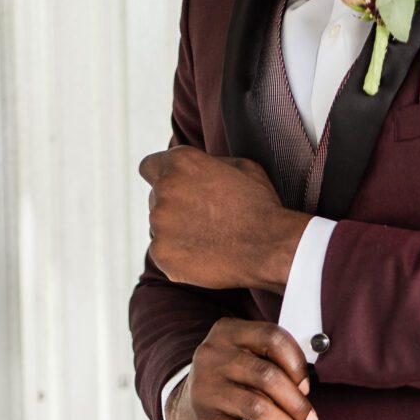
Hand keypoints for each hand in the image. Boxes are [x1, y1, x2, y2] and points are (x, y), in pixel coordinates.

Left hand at [138, 146, 311, 292]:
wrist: (269, 247)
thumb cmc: (261, 206)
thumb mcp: (242, 167)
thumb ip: (209, 164)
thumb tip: (198, 169)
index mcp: (181, 163)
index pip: (149, 166)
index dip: (162, 176)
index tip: (174, 187)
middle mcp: (164, 190)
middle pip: (156, 198)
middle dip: (174, 206)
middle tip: (204, 217)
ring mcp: (159, 224)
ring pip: (160, 227)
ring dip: (177, 231)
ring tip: (210, 238)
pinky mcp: (162, 254)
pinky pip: (164, 252)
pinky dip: (180, 255)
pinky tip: (206, 255)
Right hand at [165, 318, 317, 419]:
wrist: (186, 409)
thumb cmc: (230, 381)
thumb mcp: (244, 356)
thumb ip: (273, 361)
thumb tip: (304, 390)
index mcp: (227, 332)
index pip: (273, 338)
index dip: (297, 364)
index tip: (305, 386)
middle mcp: (212, 356)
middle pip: (268, 376)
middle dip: (297, 402)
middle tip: (310, 419)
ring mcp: (205, 389)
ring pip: (259, 408)